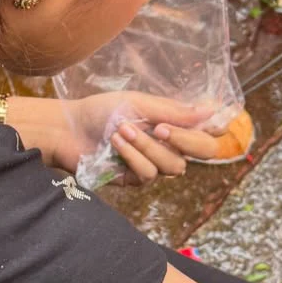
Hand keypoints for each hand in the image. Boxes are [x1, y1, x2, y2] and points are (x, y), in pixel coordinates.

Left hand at [42, 92, 227, 183]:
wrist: (68, 128)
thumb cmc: (103, 110)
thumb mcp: (139, 103)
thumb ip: (174, 111)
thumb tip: (211, 108)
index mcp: (175, 124)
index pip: (210, 132)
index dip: (213, 130)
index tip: (198, 120)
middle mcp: (170, 146)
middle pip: (202, 153)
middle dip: (181, 140)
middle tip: (159, 128)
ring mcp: (154, 164)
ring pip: (172, 166)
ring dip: (146, 147)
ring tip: (122, 131)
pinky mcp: (136, 180)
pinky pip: (148, 174)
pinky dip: (132, 157)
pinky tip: (116, 143)